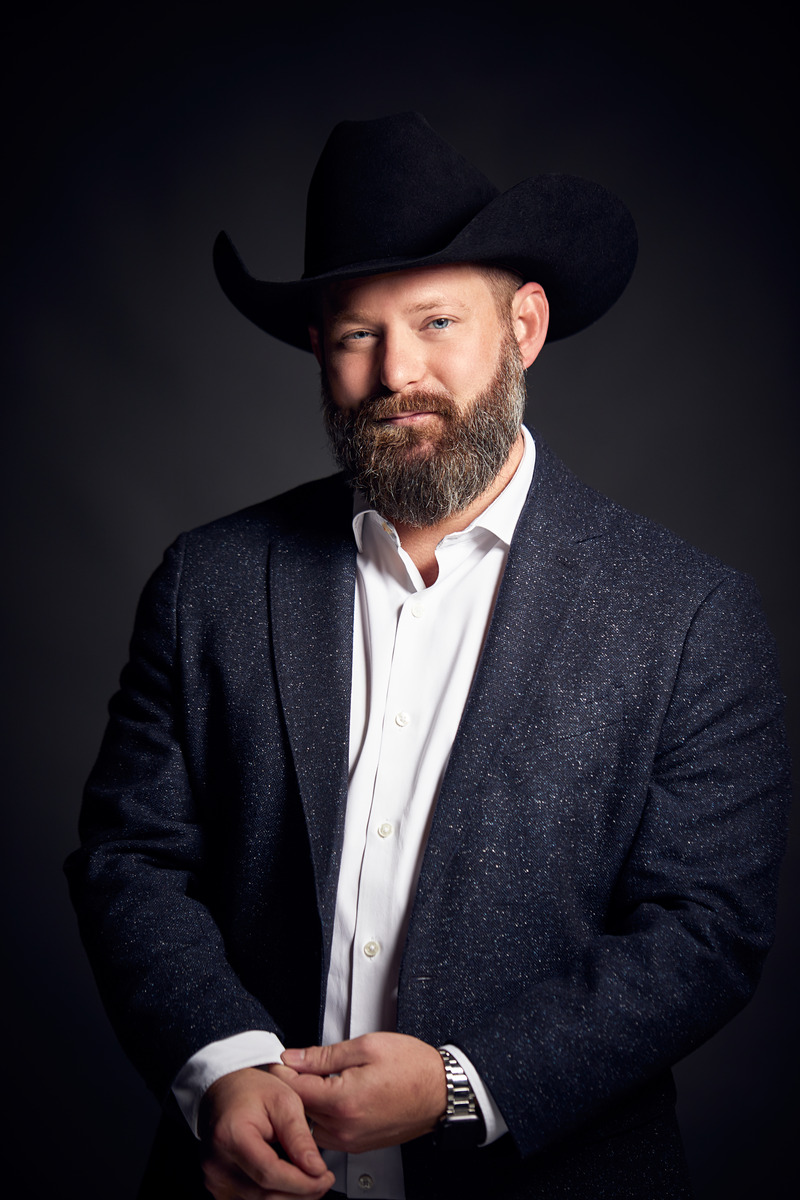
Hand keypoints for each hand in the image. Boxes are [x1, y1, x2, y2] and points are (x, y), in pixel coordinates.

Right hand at [199, 1066, 335, 1198]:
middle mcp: (216, 1163)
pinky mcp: (218, 1188)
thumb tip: (315, 1169)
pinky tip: (289, 1180)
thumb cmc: (252, 1090)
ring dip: (290, 1196)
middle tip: (324, 1179)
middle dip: (302, 1192)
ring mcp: (214, 1179)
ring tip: (309, 1178)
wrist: (225, 1090)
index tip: (325, 1177)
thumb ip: (299, 1136)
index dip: (302, 1182)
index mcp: (231, 1136)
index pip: (270, 1174)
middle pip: (266, 1195)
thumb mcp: (284, 1100)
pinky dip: (275, 1195)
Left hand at [280, 1032, 446, 1154]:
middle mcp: (344, 1128)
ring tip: (314, 1081)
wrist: (440, 1092)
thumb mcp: (366, 1047)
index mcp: (343, 1100)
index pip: (294, 1089)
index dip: (282, 1071)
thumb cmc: (412, 1067)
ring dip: (308, 1104)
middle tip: (293, 1067)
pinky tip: (331, 1097)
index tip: (278, 1061)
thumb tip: (294, 1058)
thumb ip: (324, 1055)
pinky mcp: (358, 1145)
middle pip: (299, 1109)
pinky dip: (323, 1116)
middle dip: (293, 1087)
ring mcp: (351, 1140)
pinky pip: (327, 1133)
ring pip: (311, 1124)